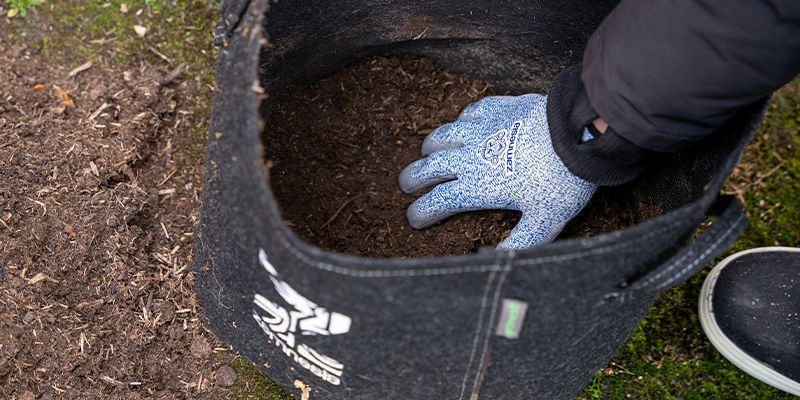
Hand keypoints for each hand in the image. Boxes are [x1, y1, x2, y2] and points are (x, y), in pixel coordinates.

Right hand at [398, 94, 597, 248]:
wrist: (578, 133)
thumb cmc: (562, 181)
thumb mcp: (544, 221)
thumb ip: (519, 244)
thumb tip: (493, 260)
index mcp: (477, 186)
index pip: (437, 201)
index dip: (421, 211)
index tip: (413, 218)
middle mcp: (471, 156)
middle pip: (431, 166)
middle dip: (413, 177)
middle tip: (405, 184)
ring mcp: (483, 128)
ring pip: (445, 135)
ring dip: (431, 145)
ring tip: (426, 152)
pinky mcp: (499, 107)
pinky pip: (471, 111)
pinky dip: (461, 119)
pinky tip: (463, 123)